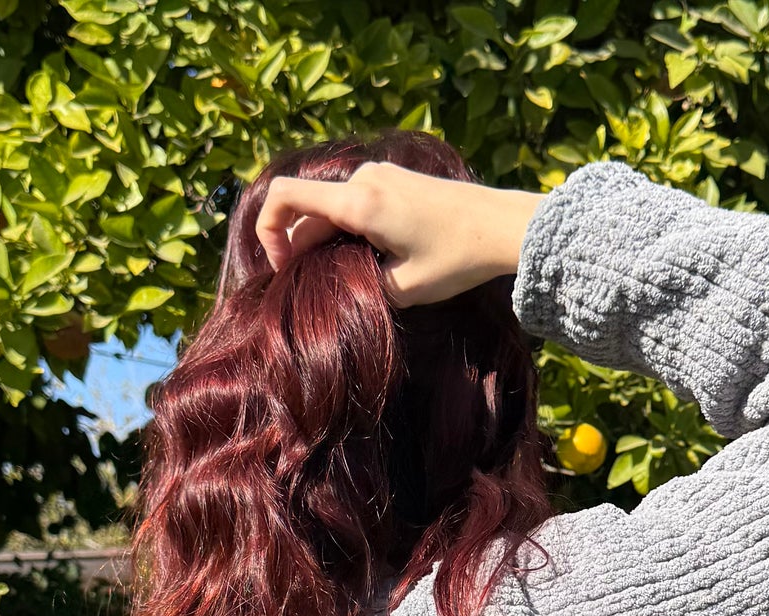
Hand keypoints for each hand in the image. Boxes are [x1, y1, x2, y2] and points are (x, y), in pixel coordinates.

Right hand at [254, 162, 542, 306]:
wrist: (500, 225)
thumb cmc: (456, 258)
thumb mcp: (405, 286)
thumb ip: (361, 284)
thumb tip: (338, 286)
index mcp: (358, 203)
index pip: (285, 199)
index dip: (268, 232)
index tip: (283, 268)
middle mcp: (363, 179)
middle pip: (308, 209)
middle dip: (300, 246)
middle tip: (311, 286)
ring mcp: (379, 175)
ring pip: (331, 207)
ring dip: (325, 239)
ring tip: (343, 276)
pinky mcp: (394, 179)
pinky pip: (354, 201)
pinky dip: (346, 227)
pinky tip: (365, 257)